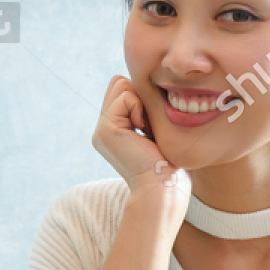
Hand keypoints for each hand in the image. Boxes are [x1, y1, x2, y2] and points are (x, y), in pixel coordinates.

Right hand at [91, 76, 190, 213]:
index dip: (142, 97)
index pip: (122, 89)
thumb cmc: (169, 164)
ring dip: (140, 102)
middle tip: (149, 126)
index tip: (153, 126)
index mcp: (113, 130)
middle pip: (118, 82)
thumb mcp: (157, 130)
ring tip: (146, 129)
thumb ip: (146, 109)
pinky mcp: (105, 130)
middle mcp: (103, 130)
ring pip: (120, 84)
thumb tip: (145, 84)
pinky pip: (125, 96)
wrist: (163, 187)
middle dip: (140, 96)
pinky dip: (139, 108)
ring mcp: (101, 130)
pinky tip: (143, 131)